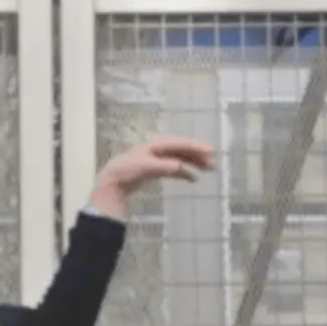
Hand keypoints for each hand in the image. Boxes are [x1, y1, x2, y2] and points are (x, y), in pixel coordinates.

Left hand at [88, 137, 214, 218]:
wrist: (113, 181)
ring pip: (180, 158)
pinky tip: (194, 178)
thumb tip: (181, 167)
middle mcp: (158, 149)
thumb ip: (163, 167)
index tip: (210, 151)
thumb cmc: (126, 172)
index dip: (195, 147)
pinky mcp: (156, 168)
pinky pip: (175, 167)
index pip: (179, 144)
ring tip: (208, 169)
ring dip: (194, 162)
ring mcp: (158, 158)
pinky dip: (185, 171)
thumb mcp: (144, 168)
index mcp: (155, 145)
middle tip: (213, 162)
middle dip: (198, 154)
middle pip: (182, 149)